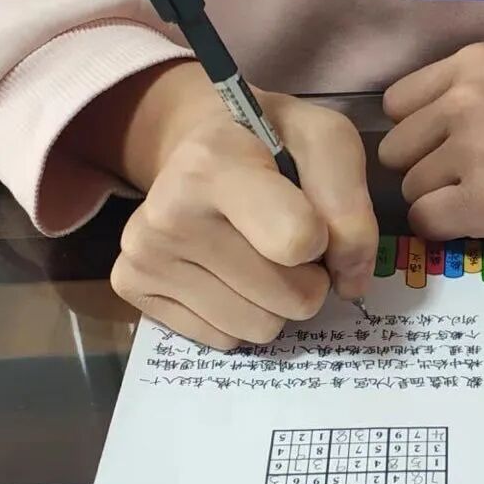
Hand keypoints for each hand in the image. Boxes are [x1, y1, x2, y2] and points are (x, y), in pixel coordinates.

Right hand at [64, 63, 377, 347]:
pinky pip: (223, 340)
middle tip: (288, 241)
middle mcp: (167, 212)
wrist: (200, 145)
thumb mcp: (327, 143)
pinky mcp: (131, 286)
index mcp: (214, 164)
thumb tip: (349, 284)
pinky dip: (238, 314)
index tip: (313, 214)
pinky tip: (226, 270)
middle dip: (306, 279)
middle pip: (287, 298)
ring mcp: (144, 254)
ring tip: (258, 254)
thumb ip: (351, 207)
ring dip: (275, 302)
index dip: (326, 239)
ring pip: (257, 329)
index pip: (297, 242)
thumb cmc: (273, 142)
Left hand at [379, 42, 483, 253]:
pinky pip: (427, 221)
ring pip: (410, 187)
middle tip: (474, 182)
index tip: (450, 148)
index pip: (399, 102)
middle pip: (398, 148)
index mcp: (479, 61)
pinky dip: (448, 229)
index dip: (420, 132)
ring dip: (441, 201)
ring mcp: (475, 150)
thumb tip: (436, 110)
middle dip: (427, 169)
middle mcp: (468, 98)